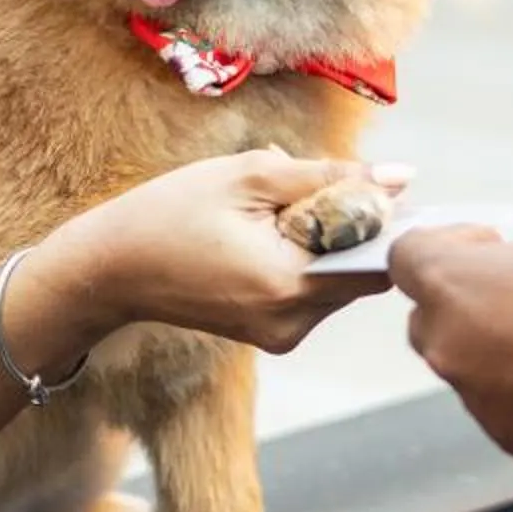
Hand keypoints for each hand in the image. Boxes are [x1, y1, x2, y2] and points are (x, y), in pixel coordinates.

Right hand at [45, 152, 400, 356]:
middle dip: (345, 224)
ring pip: (337, 279)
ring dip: (321, 239)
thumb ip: (330, 175)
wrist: (110, 269)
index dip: (383, 220)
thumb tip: (402, 178)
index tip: (368, 188)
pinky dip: (301, 258)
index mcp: (290, 285)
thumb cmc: (170, 214)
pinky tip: (260, 234)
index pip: (378, 257)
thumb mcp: (249, 176)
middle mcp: (294, 323)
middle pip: (360, 270)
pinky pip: (311, 291)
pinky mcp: (272, 335)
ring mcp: (283, 336)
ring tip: (269, 211)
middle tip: (300, 190)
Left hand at [390, 225, 512, 476]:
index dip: (448, 243)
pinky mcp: (504, 436)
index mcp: (454, 286)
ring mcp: (473, 397)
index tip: (487, 244)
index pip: (408, 255)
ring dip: (496, 341)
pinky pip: (498, 398)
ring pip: (465, 358)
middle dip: (468, 296)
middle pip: (431, 311)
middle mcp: (447, 345)